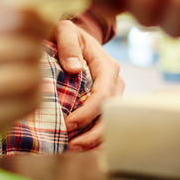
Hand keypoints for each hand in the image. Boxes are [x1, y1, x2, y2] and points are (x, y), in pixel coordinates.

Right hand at [0, 5, 50, 134]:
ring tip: (31, 73)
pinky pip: (30, 101)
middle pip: (27, 47)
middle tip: (34, 54)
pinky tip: (24, 94)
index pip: (18, 16)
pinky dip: (35, 96)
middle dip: (38, 50)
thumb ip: (19, 18)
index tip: (45, 26)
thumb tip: (47, 12)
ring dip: (38, 74)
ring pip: (30, 76)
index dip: (40, 20)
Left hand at [54, 20, 123, 149]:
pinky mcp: (107, 102)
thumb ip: (67, 44)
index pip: (103, 94)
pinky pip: (107, 122)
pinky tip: (79, 146)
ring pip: (112, 122)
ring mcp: (114, 93)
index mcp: (107, 66)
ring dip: (96, 139)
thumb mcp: (64, 30)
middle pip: (112, 114)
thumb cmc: (67, 34)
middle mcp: (115, 81)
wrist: (74, 36)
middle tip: (72, 146)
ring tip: (74, 149)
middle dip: (94, 133)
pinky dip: (95, 137)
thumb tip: (73, 68)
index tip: (68, 124)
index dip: (88, 113)